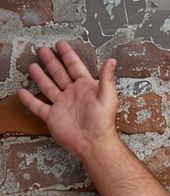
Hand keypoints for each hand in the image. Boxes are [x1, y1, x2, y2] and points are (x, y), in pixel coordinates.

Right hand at [17, 40, 119, 160]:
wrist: (93, 143)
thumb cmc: (103, 122)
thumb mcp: (107, 97)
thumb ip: (106, 78)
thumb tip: (112, 61)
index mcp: (85, 88)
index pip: (75, 67)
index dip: (68, 55)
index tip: (61, 44)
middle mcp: (73, 94)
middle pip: (59, 74)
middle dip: (51, 62)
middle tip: (42, 50)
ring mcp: (62, 105)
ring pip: (48, 87)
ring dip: (40, 76)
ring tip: (32, 65)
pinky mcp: (53, 116)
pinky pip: (38, 106)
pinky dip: (30, 100)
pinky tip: (23, 92)